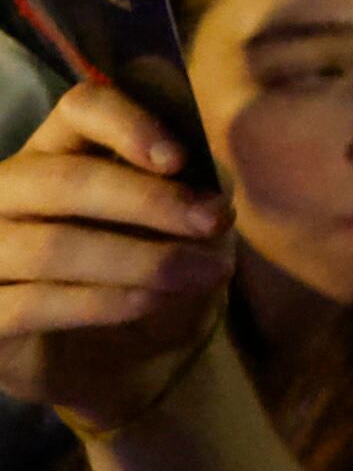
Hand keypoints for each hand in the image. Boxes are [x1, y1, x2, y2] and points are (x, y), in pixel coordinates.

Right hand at [0, 82, 232, 434]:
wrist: (126, 361)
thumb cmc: (151, 271)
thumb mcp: (182, 225)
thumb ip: (190, 191)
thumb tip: (211, 187)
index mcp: (58, 150)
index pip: (80, 109)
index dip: (127, 124)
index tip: (179, 158)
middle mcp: (8, 192)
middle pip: (65, 179)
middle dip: (148, 200)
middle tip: (214, 221)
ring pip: (52, 246)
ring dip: (141, 259)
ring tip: (203, 272)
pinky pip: (35, 303)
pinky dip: (104, 301)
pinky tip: (152, 301)